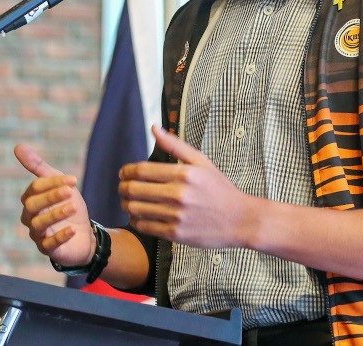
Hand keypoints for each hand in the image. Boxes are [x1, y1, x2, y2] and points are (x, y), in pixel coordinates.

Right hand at [15, 144, 94, 266]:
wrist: (84, 234)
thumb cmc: (67, 206)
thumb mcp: (58, 184)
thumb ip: (38, 167)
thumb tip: (17, 146)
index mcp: (30, 200)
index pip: (35, 188)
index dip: (52, 182)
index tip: (73, 180)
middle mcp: (30, 218)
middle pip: (33, 205)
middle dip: (51, 197)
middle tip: (69, 192)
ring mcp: (38, 235)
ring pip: (39, 225)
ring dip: (56, 214)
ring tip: (73, 208)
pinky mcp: (48, 250)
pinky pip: (49, 246)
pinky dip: (60, 237)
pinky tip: (72, 229)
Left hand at [118, 126, 254, 248]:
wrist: (240, 220)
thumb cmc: (219, 189)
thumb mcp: (201, 162)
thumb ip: (175, 145)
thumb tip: (154, 127)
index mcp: (183, 174)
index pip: (141, 170)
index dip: (126, 171)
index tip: (123, 173)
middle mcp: (178, 195)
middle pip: (134, 190)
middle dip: (122, 187)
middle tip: (122, 187)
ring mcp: (176, 216)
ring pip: (136, 209)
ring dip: (126, 204)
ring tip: (128, 202)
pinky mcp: (176, 234)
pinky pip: (145, 227)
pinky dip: (135, 221)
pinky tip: (138, 216)